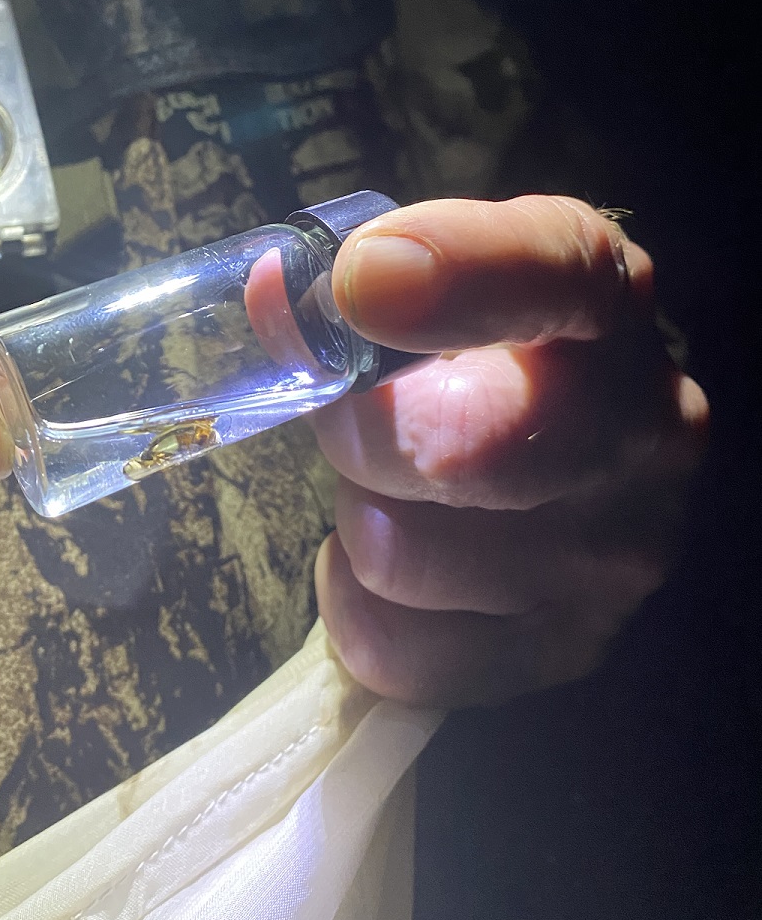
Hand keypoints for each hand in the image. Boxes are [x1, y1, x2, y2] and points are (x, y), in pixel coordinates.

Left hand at [313, 196, 707, 707]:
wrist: (565, 454)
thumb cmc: (482, 352)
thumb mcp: (440, 282)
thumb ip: (359, 277)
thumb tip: (275, 297)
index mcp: (608, 293)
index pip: (556, 270)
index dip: (453, 273)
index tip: (362, 282)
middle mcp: (645, 424)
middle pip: (462, 449)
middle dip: (361, 430)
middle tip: (344, 417)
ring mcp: (618, 552)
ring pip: (402, 554)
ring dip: (359, 516)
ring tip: (388, 488)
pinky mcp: (567, 649)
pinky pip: (392, 646)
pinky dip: (356, 602)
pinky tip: (390, 560)